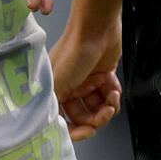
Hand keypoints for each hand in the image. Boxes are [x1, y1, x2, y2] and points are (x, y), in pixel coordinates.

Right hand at [51, 20, 121, 140]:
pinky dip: (114, 95)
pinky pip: (110, 98)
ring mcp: (88, 84)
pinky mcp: (104, 78)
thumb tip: (46, 127)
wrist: (97, 28)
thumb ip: (51, 105)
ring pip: (100, 110)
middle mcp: (71, 90)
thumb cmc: (74, 50)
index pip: (65, 121)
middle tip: (105, 112)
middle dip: (97, 118)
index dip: (77, 131)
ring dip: (108, 106)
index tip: (88, 131)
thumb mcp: (57, 81)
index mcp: (56, 91)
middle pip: (85, 118)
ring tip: (111, 95)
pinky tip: (113, 85)